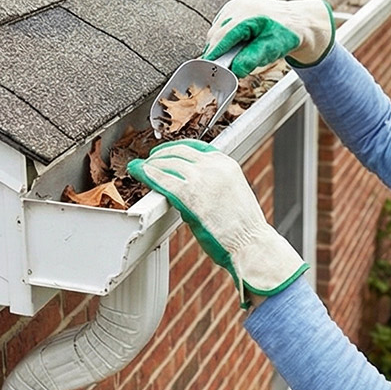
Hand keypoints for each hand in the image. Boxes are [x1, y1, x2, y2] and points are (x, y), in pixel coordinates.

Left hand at [127, 139, 308, 308]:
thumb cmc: (242, 227)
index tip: (164, 153)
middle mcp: (214, 166)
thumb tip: (188, 184)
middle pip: (178, 151)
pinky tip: (139, 172)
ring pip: (168, 162)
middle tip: (148, 162)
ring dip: (151, 164)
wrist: (251, 242)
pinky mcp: (189, 194)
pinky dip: (147, 174)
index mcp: (226, 163)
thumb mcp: (230, 192)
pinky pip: (162, 179)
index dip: (175, 149)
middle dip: (160, 155)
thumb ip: (211, 183)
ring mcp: (201, 178)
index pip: (195, 147)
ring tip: (141, 168)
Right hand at [205, 0, 334, 76]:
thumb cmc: (286, 34)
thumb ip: (250, 60)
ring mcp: (236, 5)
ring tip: (227, 59)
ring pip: (216, 30)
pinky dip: (222, 38)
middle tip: (218, 69)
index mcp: (249, 14)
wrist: (297, 22)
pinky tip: (232, 46)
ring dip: (218, 45)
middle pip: (216, 33)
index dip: (213, 54)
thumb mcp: (270, 50)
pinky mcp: (234, 8)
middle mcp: (239, 6)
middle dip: (215, 52)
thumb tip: (233, 71)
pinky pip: (220, 26)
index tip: (205, 68)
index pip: (222, 36)